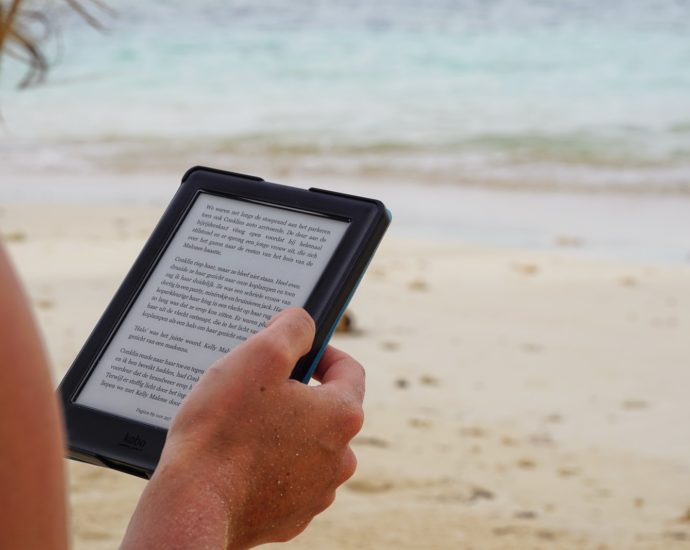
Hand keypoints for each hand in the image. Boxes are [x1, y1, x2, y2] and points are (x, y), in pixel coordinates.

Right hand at [121, 308, 364, 548]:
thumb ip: (292, 328)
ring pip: (307, 446)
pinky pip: (287, 479)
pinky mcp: (292, 516)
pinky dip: (269, 466)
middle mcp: (340, 457)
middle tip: (258, 389)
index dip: (322, 351)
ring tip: (243, 427)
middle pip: (326, 409)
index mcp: (341, 415)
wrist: (191, 506)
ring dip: (284, 431)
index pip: (349, 369)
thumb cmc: (222, 429)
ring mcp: (317, 491)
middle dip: (297, 394)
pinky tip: (238, 461)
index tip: (298, 351)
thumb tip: (303, 323)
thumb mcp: (259, 356)